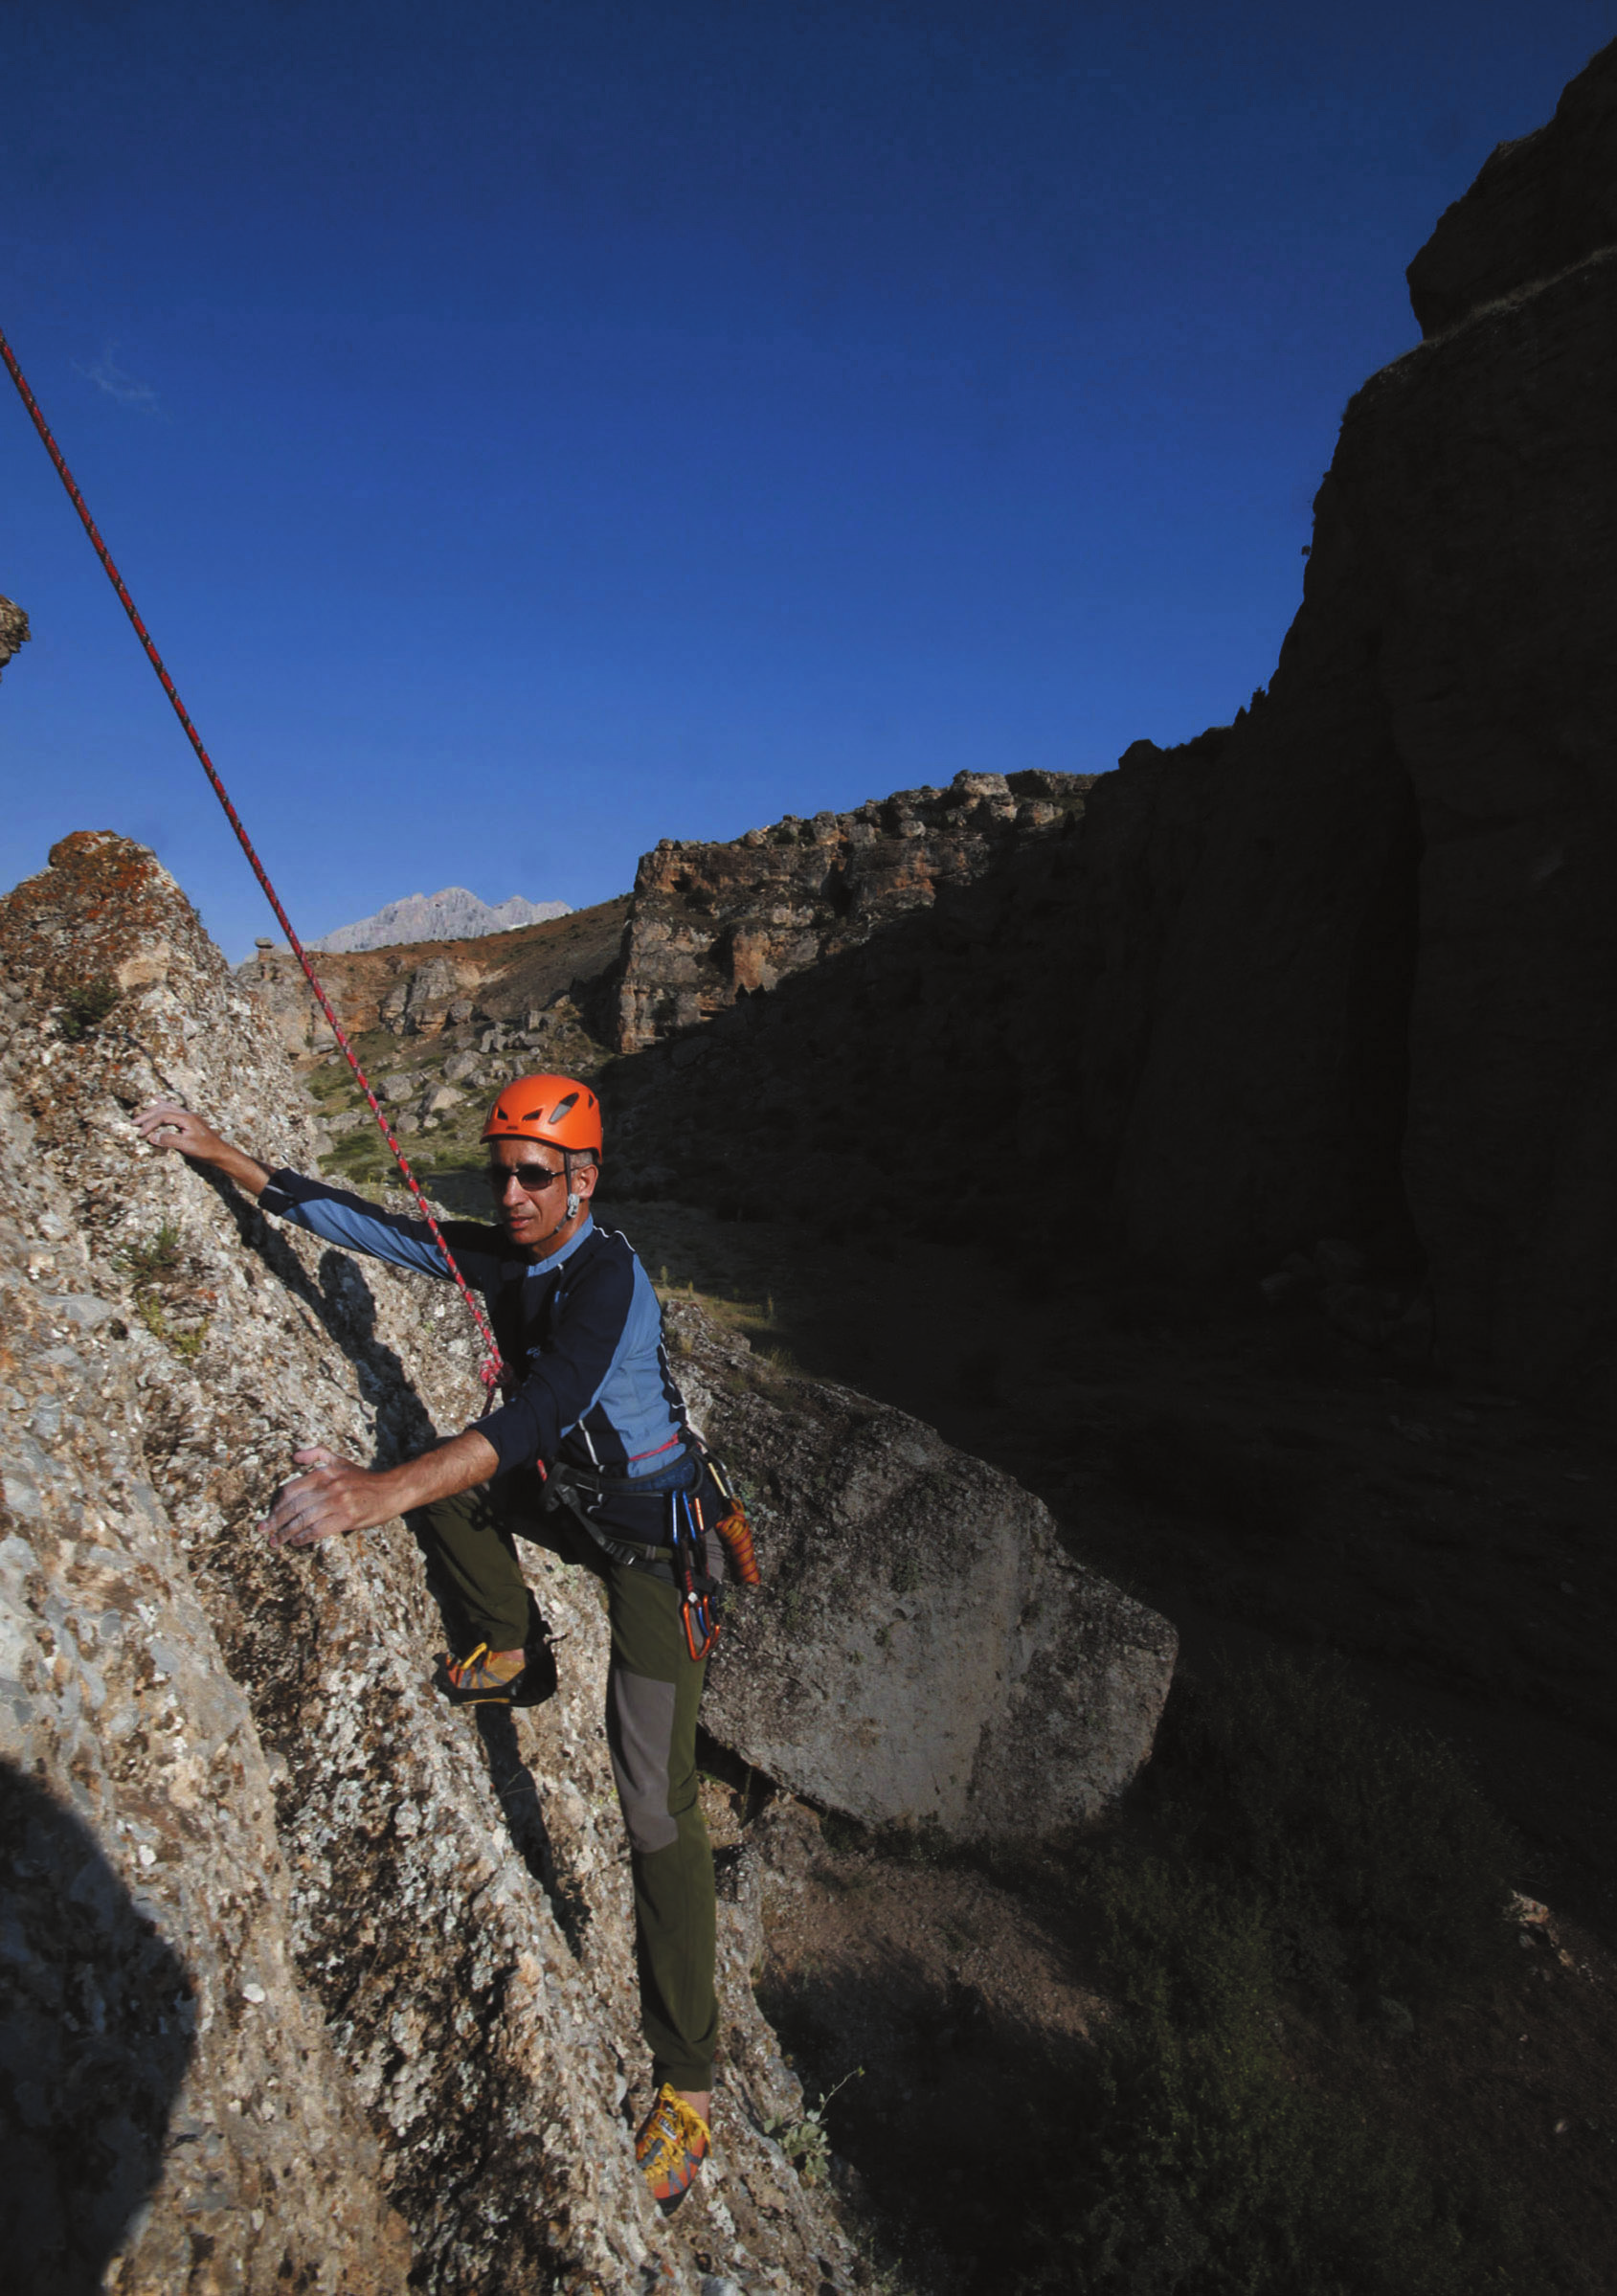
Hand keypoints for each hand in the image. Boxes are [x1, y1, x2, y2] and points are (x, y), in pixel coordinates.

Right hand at [133, 1102, 269, 1194]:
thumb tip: (151, 1137)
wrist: (221, 1153)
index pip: (163, 1116)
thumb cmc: (206, 1150)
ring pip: (167, 1107)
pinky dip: (162, 1105)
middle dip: (147, 1115)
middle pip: (163, 1109)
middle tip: (133, 1123)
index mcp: (186, 1118)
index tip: (141, 1134)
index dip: (150, 1124)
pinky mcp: (189, 1120)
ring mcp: (189, 1116)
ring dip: (153, 1111)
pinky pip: (173, 1108)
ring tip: (141, 1116)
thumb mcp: (187, 1146)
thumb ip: (169, 1140)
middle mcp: (187, 1114)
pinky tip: (156, 1100)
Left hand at [259, 1446, 397, 1548]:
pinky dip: (304, 1537)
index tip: (270, 1515)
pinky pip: (318, 1530)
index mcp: (325, 1472)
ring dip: (286, 1533)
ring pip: (303, 1520)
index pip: (291, 1490)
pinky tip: (296, 1542)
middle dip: (276, 1521)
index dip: (277, 1505)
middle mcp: (330, 1486)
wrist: (391, 1490)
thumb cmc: (363, 1478)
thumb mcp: (340, 1461)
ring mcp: (338, 1503)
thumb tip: (294, 1456)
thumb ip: (317, 1454)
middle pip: (294, 1506)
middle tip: (264, 1531)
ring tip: (276, 1541)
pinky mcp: (347, 1518)